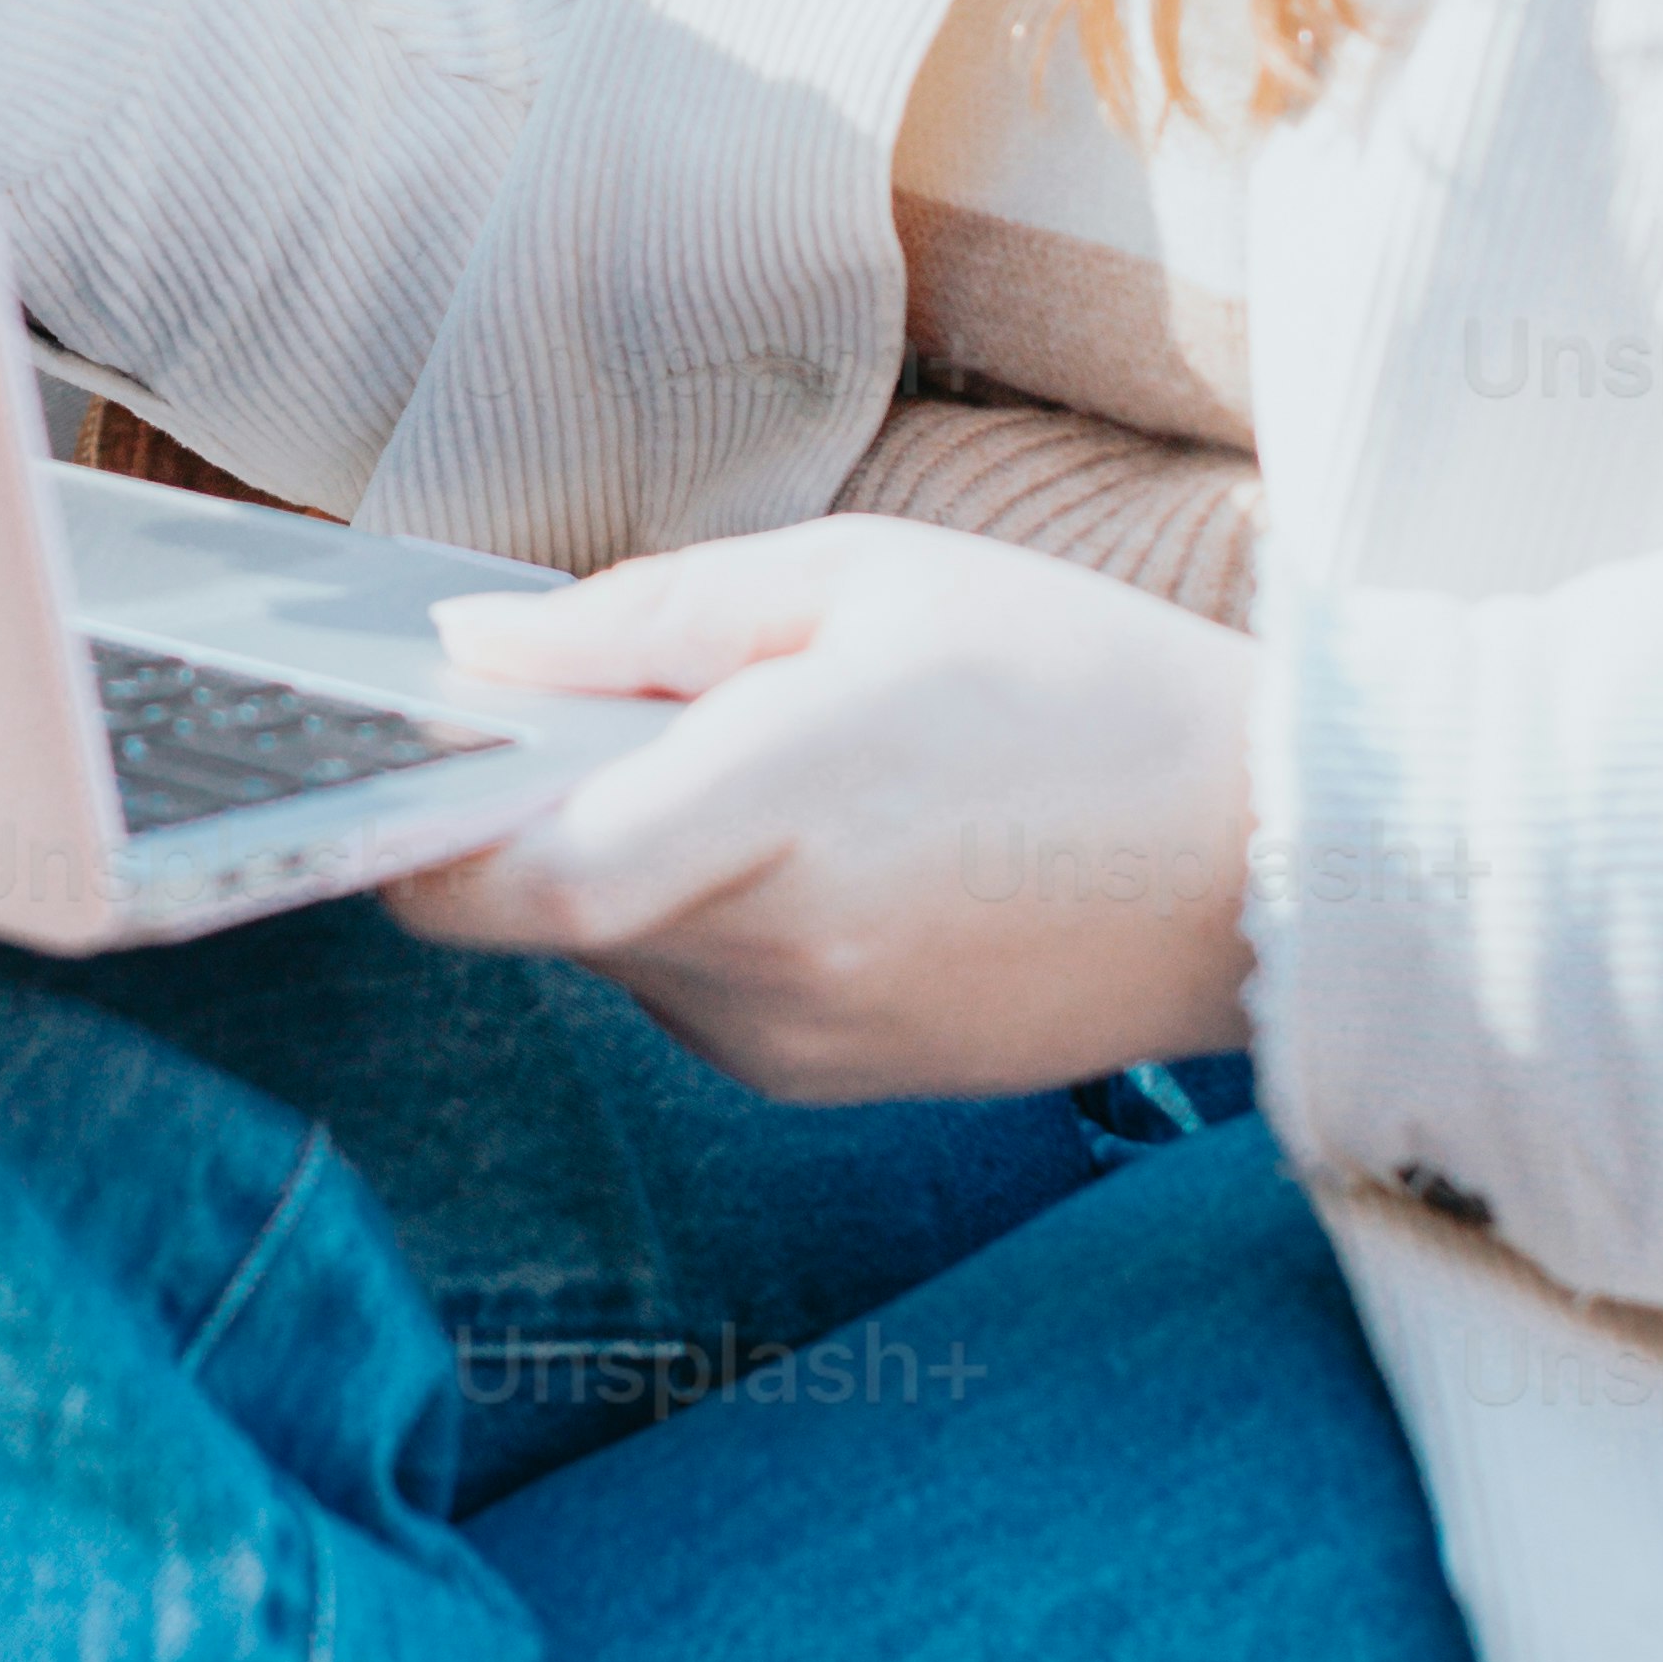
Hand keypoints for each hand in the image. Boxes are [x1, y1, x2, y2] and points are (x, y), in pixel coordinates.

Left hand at [387, 510, 1258, 1099]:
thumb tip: (467, 648)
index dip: (418, 837)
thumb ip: (644, 619)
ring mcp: (799, 1039)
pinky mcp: (829, 1083)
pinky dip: (704, 916)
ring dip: (627, 862)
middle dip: (529, 812)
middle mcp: (775, 952)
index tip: (394, 760)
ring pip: (614, 951)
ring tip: (760, 766)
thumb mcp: (863, 577)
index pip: (522, 878)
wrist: (1268, 864)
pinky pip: (695, 993)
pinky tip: (818, 845)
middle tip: (600, 707)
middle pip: (542, 909)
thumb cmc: (1077, 684)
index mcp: (782, 803)